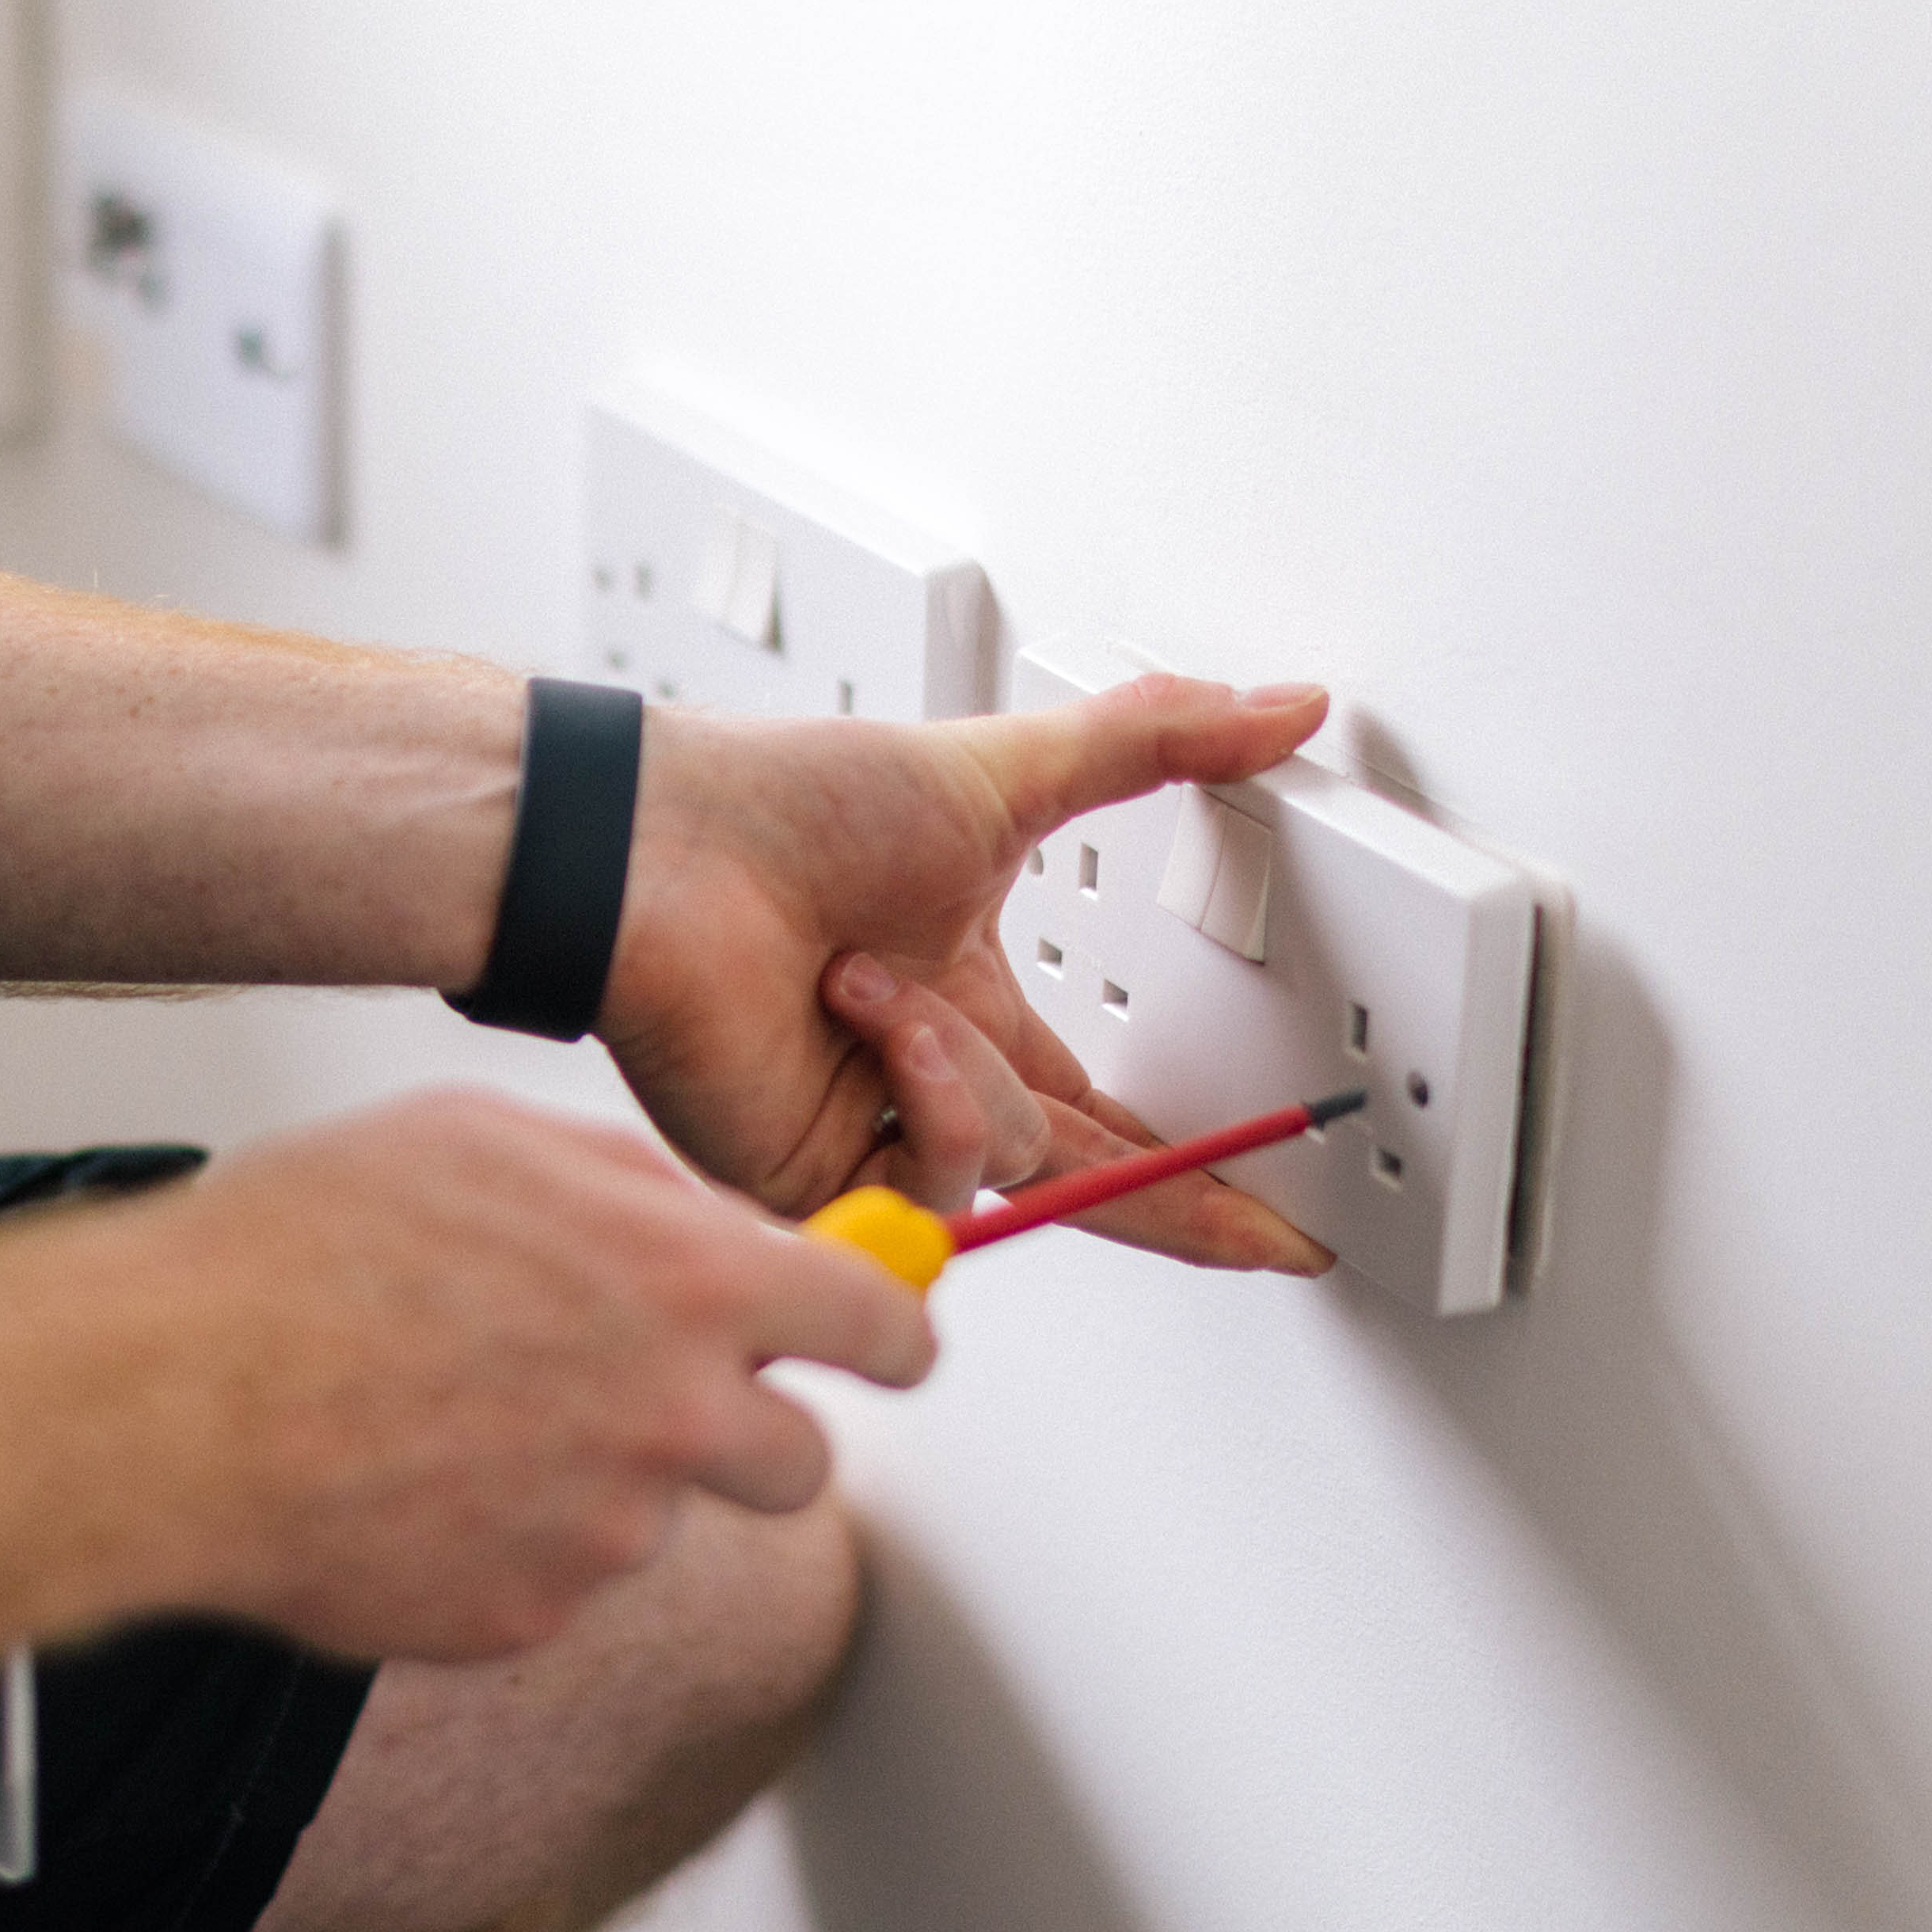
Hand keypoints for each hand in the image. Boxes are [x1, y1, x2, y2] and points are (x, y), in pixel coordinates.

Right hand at [105, 1089, 933, 1664]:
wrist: (174, 1399)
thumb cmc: (303, 1254)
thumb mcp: (490, 1142)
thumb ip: (632, 1190)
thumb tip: (700, 1225)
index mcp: (689, 1283)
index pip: (879, 1325)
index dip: (894, 1334)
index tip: (889, 1345)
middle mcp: (675, 1419)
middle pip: (798, 1461)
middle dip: (743, 1431)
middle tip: (649, 1396)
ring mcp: (605, 1536)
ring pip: (651, 1515)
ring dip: (589, 1477)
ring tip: (449, 1414)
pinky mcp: (526, 1618)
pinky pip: (551, 1578)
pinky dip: (501, 1541)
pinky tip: (405, 1479)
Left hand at [593, 676, 1338, 1272]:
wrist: (655, 854)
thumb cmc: (781, 804)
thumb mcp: (1000, 771)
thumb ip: (1152, 743)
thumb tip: (1276, 705)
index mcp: (967, 1000)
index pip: (1102, 1106)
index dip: (1188, 1158)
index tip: (1270, 1204)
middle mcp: (923, 1075)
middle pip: (1079, 1171)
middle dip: (1170, 1197)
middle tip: (1257, 1226)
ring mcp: (872, 1129)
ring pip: (1015, 1153)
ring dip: (966, 1061)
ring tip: (871, 978)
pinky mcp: (823, 1178)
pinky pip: (940, 1175)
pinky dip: (924, 1092)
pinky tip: (860, 1021)